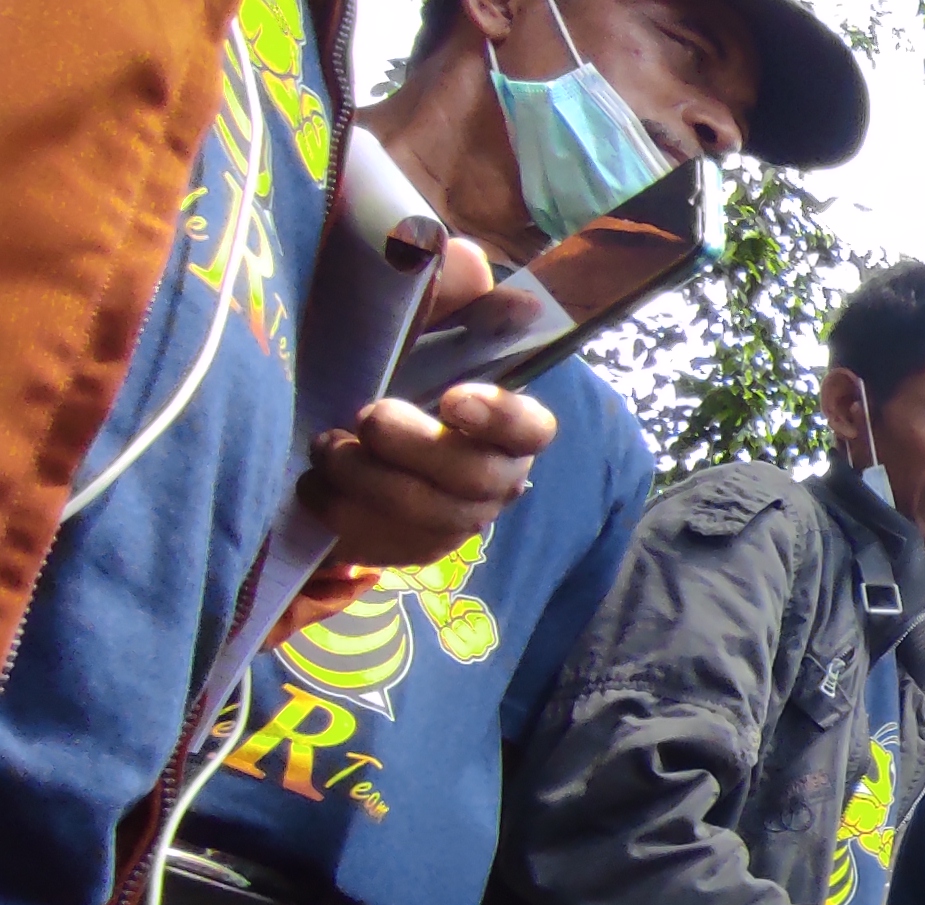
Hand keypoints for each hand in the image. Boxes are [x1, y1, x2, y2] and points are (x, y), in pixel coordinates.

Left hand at [301, 238, 555, 566]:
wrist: (330, 423)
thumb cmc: (388, 364)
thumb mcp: (412, 317)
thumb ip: (438, 286)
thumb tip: (461, 258)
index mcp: (503, 421)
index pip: (531, 428)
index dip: (500, 418)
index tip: (452, 399)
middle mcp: (492, 476)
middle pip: (476, 479)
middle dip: (415, 449)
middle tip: (367, 416)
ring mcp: (453, 519)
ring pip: (428, 516)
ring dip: (369, 479)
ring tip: (327, 448)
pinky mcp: (409, 548)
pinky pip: (385, 545)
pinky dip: (342, 513)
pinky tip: (315, 486)